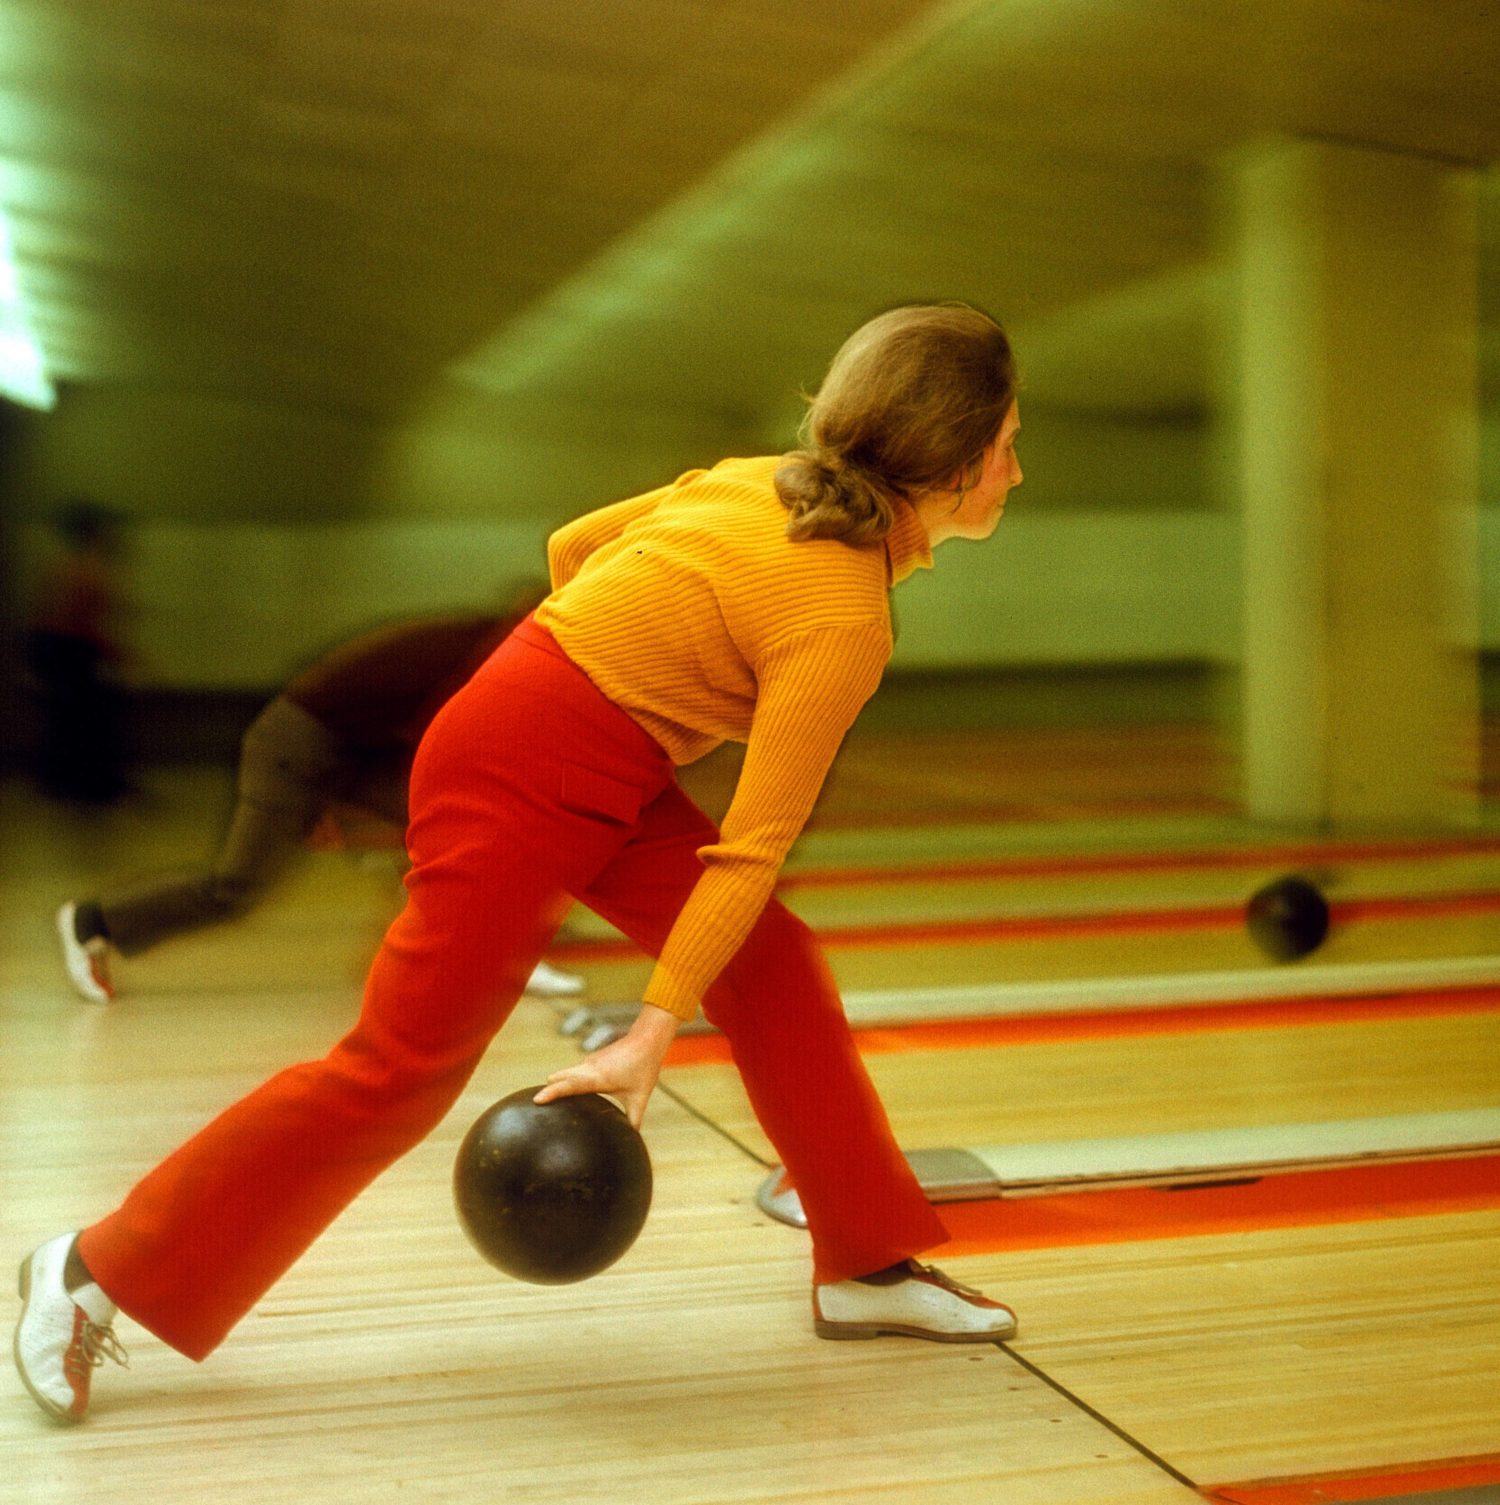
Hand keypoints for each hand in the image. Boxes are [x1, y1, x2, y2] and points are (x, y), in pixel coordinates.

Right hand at [534, 1003, 679, 1128]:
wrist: (647, 1039)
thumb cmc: (643, 1068)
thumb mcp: (640, 1097)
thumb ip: (634, 1120)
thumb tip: (631, 1139)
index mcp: (596, 1077)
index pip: (568, 1084)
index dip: (551, 1092)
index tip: (536, 1100)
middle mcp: (587, 1068)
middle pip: (559, 1078)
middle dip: (548, 1090)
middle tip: (536, 1108)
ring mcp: (588, 1062)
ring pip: (566, 1074)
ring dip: (558, 1085)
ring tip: (549, 1103)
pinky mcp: (592, 1060)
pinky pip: (574, 1072)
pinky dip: (569, 1081)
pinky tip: (572, 1093)